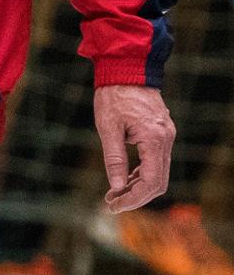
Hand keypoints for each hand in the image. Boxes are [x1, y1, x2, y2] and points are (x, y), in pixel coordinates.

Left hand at [94, 84, 174, 212]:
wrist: (126, 69)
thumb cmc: (114, 95)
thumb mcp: (108, 127)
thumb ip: (114, 158)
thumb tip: (117, 186)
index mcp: (154, 140)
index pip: (150, 182)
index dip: (133, 198)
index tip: (113, 205)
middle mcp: (166, 140)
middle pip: (158, 182)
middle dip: (136, 196)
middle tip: (112, 203)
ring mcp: (166, 136)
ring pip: (158, 173)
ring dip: (138, 186)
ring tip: (115, 193)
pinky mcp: (161, 133)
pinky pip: (156, 161)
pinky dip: (142, 173)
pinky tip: (125, 178)